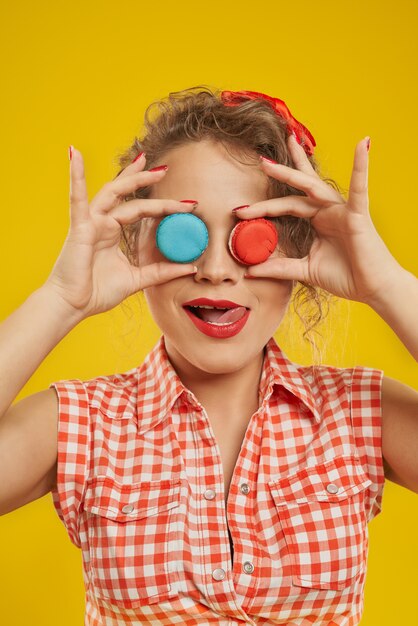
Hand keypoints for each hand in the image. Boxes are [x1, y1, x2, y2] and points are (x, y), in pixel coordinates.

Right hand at [45, 148, 196, 317]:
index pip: (141, 210)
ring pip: (112, 192)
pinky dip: (75, 176)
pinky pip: (77, 198)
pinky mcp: (79, 227)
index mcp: (113, 232)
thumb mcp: (137, 279)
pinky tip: (75, 154)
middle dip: (146, 180)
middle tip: (167, 169)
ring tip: (146, 162)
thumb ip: (161, 271)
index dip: (162, 205)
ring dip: (129, 177)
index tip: (187, 203)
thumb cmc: (97, 292)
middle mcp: (102, 223)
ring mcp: (90, 222)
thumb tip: (190, 267)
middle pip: (127, 194)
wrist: (73, 306)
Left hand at [238, 134, 401, 304]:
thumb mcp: (305, 270)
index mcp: (317, 221)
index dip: (264, 208)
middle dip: (281, 173)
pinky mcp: (358, 215)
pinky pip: (359, 188)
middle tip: (261, 159)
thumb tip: (251, 271)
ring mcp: (343, 211)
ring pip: (315, 186)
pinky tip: (362, 145)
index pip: (286, 206)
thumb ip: (280, 268)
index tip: (240, 211)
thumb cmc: (346, 277)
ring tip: (289, 144)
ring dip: (300, 169)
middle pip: (299, 188)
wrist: (372, 289)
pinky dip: (361, 166)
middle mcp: (328, 211)